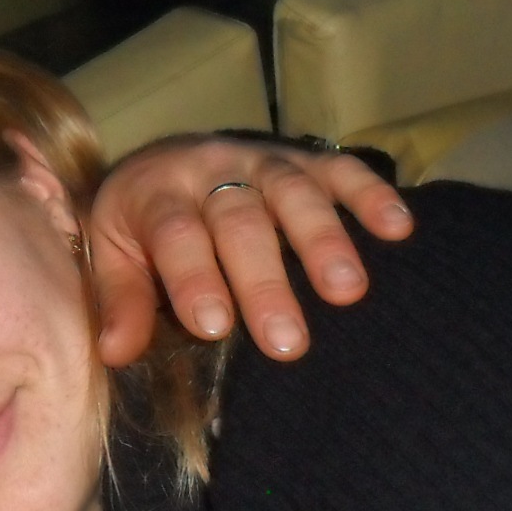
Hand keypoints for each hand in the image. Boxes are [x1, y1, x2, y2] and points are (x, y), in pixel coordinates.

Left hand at [87, 136, 409, 365]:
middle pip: (239, 221)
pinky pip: (340, 170)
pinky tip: (398, 229)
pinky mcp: (304, 159)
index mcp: (156, 194)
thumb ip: (120, 301)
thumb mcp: (113, 255)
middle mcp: (211, 169)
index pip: (175, 233)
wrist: (161, 160)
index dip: (195, 276)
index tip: (215, 326)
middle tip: (287, 342)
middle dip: (264, 281)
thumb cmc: (139, 225)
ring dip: (323, 241)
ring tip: (348, 292)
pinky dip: (371, 196)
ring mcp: (261, 161)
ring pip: (294, 193)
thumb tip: (115, 352)